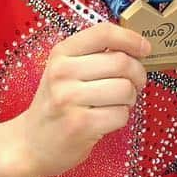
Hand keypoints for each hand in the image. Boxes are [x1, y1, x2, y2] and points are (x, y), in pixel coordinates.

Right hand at [8, 23, 151, 176]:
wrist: (31, 143)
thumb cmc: (58, 103)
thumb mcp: (66, 70)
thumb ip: (96, 55)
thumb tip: (138, 46)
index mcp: (62, 53)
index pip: (104, 33)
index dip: (131, 39)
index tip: (145, 49)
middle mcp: (62, 72)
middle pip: (122, 62)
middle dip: (138, 74)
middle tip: (135, 84)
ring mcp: (69, 99)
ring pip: (125, 89)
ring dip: (130, 98)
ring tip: (116, 103)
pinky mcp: (79, 125)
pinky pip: (121, 115)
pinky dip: (121, 118)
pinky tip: (106, 119)